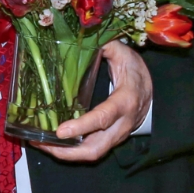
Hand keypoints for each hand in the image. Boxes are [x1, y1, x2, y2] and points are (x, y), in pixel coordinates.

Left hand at [37, 41, 152, 162]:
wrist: (153, 92)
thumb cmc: (136, 72)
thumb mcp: (124, 55)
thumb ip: (105, 47)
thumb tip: (82, 39)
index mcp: (125, 101)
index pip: (103, 118)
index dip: (82, 126)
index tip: (60, 131)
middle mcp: (122, 124)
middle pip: (96, 148)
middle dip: (67, 151)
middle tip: (41, 142)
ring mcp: (117, 136)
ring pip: (92, 154)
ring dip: (65, 154)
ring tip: (39, 144)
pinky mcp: (110, 140)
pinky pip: (90, 151)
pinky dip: (70, 151)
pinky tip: (51, 143)